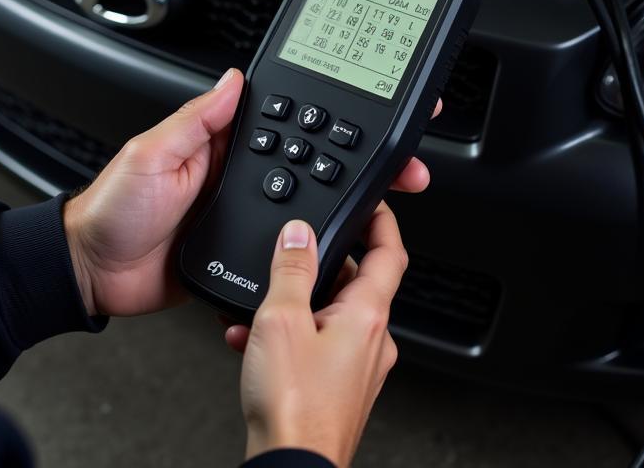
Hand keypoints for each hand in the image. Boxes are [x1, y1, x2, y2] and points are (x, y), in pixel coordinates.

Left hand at [63, 72, 436, 318]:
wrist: (93, 273)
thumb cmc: (111, 209)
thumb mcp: (150, 153)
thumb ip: (196, 119)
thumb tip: (235, 79)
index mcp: (219, 144)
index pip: (283, 119)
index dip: (326, 111)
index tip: (367, 104)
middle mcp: (238, 175)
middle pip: (311, 160)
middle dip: (359, 158)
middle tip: (401, 162)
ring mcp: (245, 212)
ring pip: (309, 201)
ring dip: (349, 199)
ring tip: (389, 196)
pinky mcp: (243, 250)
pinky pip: (289, 244)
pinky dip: (320, 243)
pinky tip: (350, 241)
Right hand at [236, 207, 407, 467]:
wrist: (290, 467)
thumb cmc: (294, 406)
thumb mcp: (281, 319)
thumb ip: (291, 270)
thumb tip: (298, 233)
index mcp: (368, 315)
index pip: (390, 252)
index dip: (383, 221)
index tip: (374, 202)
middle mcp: (372, 341)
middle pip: (355, 282)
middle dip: (319, 266)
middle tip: (289, 258)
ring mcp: (358, 368)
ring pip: (330, 315)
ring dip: (295, 306)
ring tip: (258, 312)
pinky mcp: (340, 389)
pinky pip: (318, 346)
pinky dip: (290, 337)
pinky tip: (254, 343)